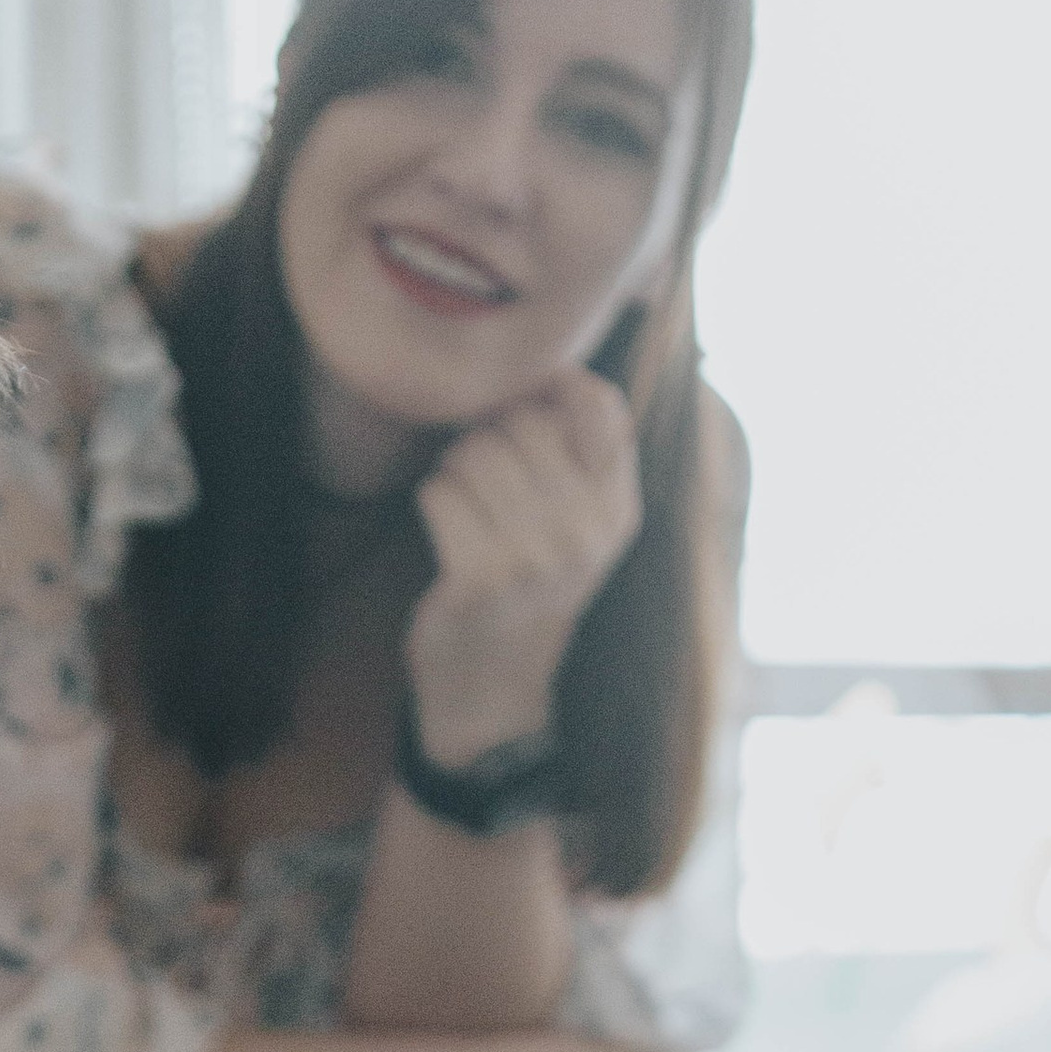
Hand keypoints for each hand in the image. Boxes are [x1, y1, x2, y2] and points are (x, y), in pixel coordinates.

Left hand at [405, 371, 643, 763]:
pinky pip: (439, 491)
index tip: (526, 405)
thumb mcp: (580, 523)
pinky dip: (432, 502)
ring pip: (476, 452)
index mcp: (618, 511)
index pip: (601, 406)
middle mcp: (587, 533)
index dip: (554, 386)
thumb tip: (554, 363)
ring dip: (456, 468)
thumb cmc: (527, 584)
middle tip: (484, 472)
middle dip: (489, 435)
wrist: (493, 688)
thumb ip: (584, 448)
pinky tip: (447, 530)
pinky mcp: (481, 578)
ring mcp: (536, 558)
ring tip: (466, 502)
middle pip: (523, 422)